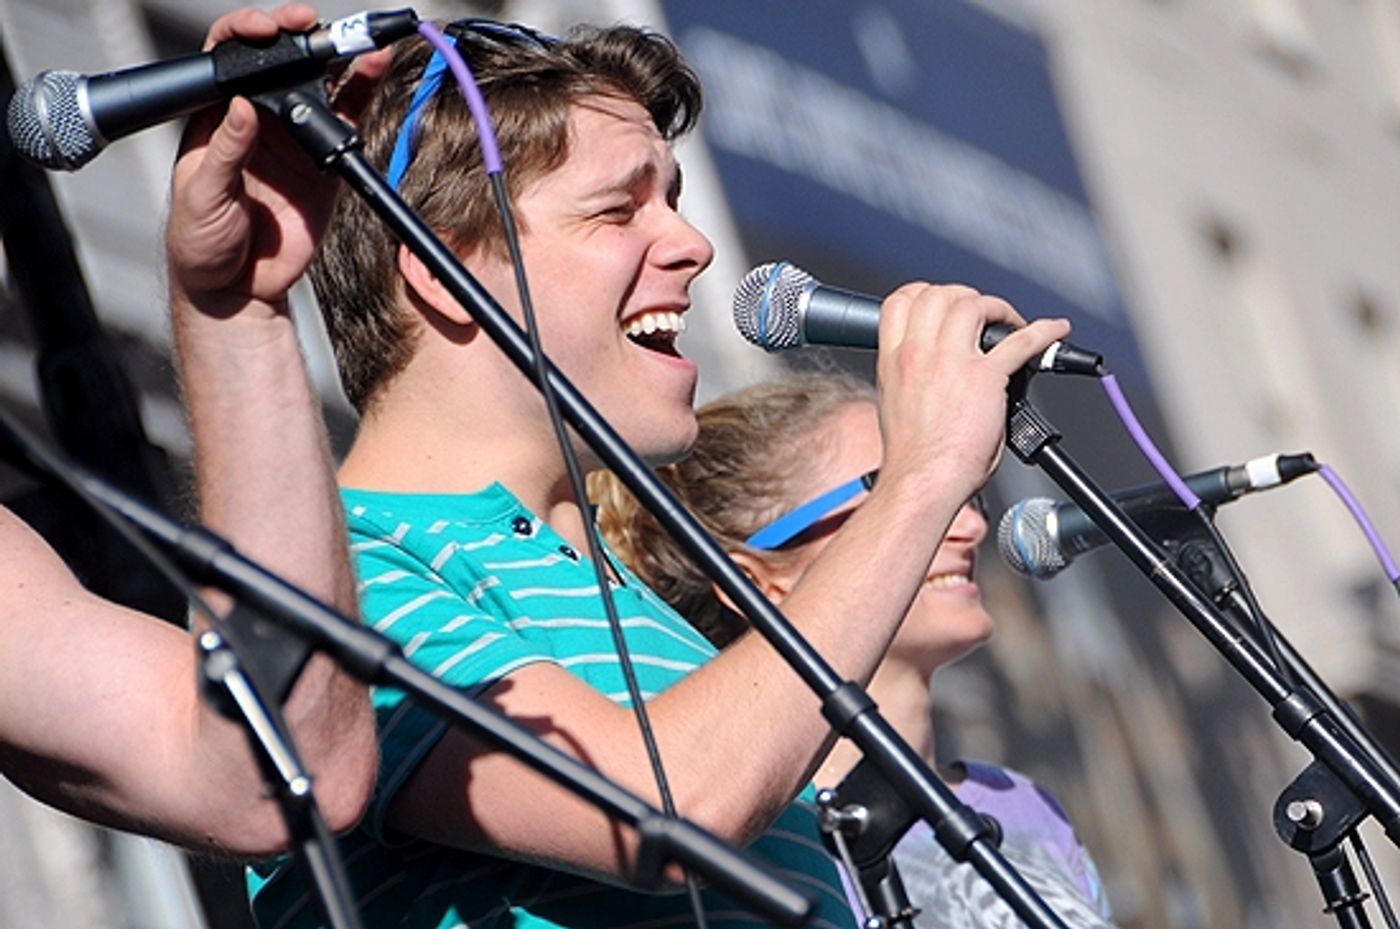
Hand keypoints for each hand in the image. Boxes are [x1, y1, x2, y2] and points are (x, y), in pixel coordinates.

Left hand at [165, 3, 391, 316]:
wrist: (238, 288)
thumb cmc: (202, 243)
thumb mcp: (201, 196)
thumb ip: (224, 151)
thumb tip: (241, 107)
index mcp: (216, 117)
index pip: (228, 59)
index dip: (245, 34)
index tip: (265, 30)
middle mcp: (257, 118)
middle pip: (277, 60)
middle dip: (295, 35)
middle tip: (309, 25)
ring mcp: (292, 137)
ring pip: (317, 82)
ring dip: (336, 56)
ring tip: (356, 39)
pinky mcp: (323, 160)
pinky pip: (346, 119)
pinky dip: (363, 90)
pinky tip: (373, 67)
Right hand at [873, 282, 1069, 495]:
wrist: (921, 482)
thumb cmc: (911, 457)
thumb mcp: (896, 403)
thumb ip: (914, 378)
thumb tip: (938, 373)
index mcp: (894, 360)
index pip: (902, 300)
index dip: (926, 293)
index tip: (945, 303)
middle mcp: (918, 353)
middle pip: (939, 294)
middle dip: (965, 297)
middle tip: (984, 314)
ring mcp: (950, 362)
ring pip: (973, 304)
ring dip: (998, 308)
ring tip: (1012, 323)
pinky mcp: (984, 378)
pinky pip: (1021, 342)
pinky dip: (1044, 332)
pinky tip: (1055, 332)